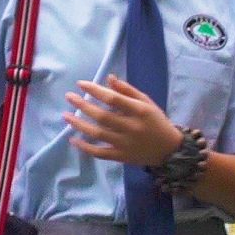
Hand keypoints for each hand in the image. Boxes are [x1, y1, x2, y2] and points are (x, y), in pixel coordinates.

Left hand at [64, 76, 182, 167]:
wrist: (169, 150)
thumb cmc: (156, 121)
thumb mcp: (147, 102)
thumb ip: (128, 90)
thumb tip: (108, 78)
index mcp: (140, 111)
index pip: (113, 99)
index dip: (95, 91)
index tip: (81, 84)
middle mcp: (131, 128)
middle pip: (102, 116)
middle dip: (83, 105)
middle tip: (69, 96)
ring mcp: (125, 144)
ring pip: (98, 134)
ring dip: (79, 124)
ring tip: (65, 115)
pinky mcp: (121, 157)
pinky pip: (100, 153)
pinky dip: (85, 147)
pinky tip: (73, 139)